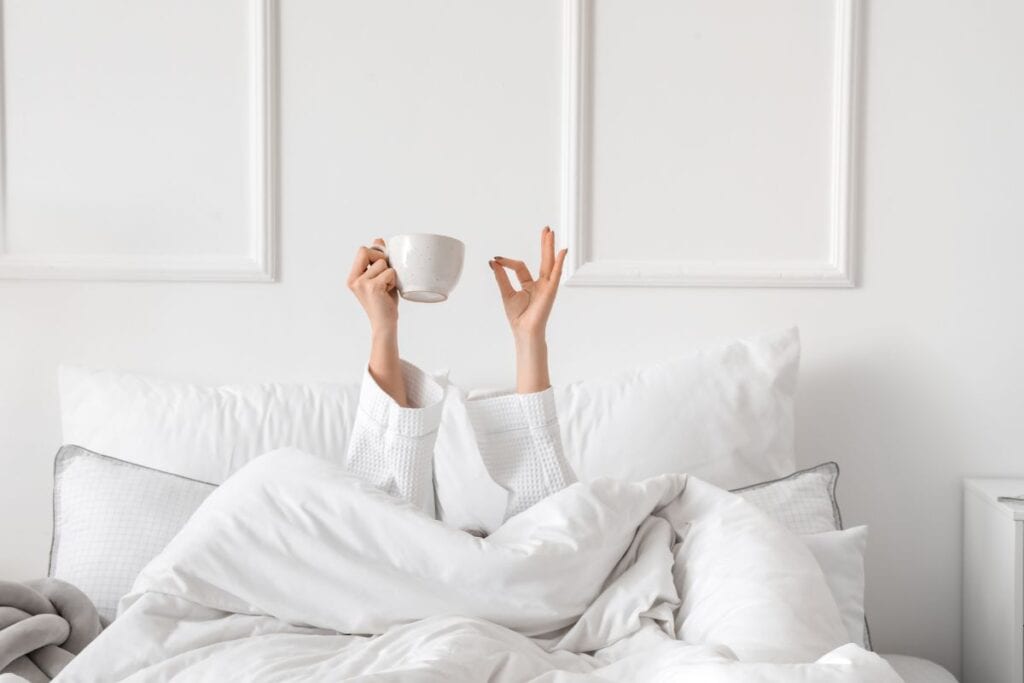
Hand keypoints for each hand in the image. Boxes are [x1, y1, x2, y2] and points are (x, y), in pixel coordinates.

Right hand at [347, 238, 398, 335]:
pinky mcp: (373, 287)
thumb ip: (377, 261)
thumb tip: (377, 239)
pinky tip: (388, 292)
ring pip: (383, 263)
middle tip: (385, 277)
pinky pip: (390, 272)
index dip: (375, 252)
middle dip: (382, 260)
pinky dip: (393, 281)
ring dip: (390, 274)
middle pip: (368, 251)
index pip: (362, 250)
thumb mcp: (379, 278)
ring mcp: (362, 283)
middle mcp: (354, 279)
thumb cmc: (384, 302)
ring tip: (387, 288)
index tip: (383, 265)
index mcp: (353, 277)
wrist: (385, 324)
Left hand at [489, 227, 567, 343]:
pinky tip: (562, 251)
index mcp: (530, 285)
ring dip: (550, 247)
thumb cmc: (518, 317)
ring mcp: (547, 286)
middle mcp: (540, 284)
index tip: (495, 259)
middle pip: (543, 259)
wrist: (524, 331)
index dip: (507, 261)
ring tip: (550, 233)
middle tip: (546, 229)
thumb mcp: (506, 292)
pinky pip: (556, 273)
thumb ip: (501, 276)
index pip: (520, 266)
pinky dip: (560, 262)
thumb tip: (493, 262)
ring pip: (550, 262)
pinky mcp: (551, 290)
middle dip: (544, 244)